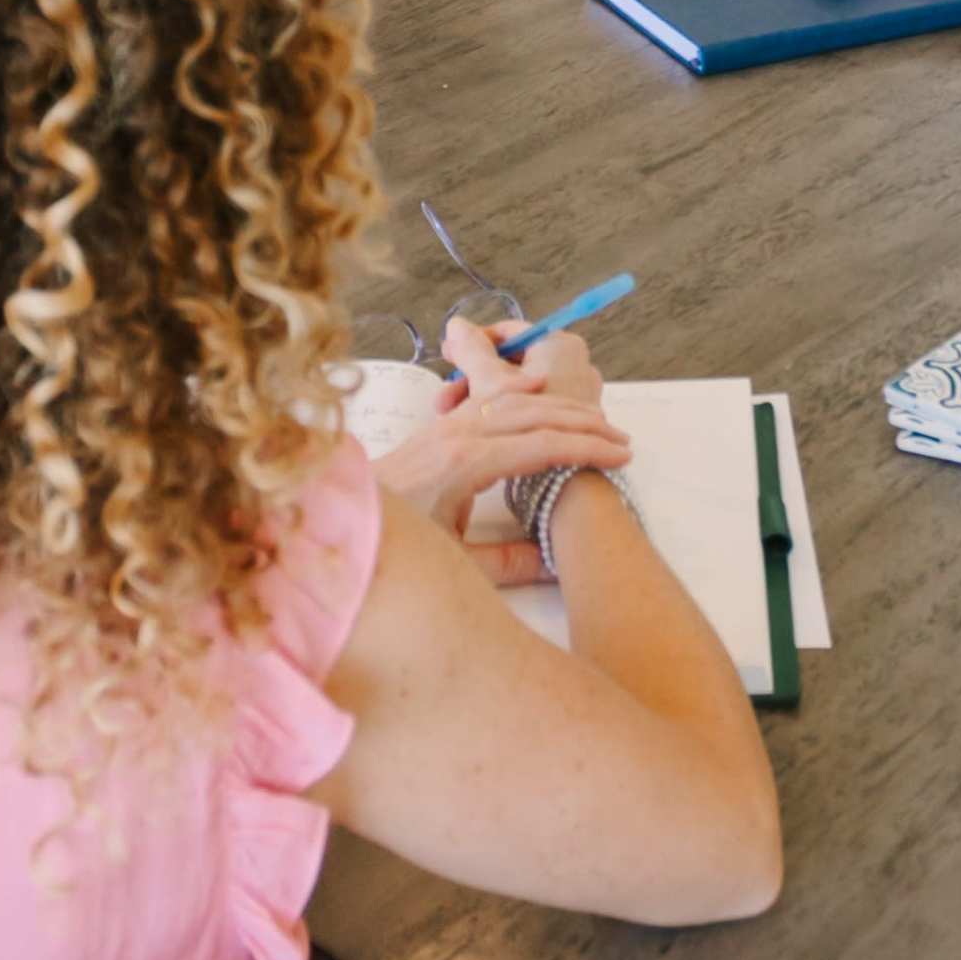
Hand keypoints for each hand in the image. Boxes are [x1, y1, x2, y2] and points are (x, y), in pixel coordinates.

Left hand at [370, 316, 627, 585]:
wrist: (337, 522)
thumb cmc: (395, 546)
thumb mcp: (453, 563)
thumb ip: (505, 562)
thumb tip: (554, 559)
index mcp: (465, 464)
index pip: (542, 446)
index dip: (586, 450)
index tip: (620, 459)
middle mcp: (459, 435)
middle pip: (537, 415)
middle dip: (585, 425)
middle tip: (623, 441)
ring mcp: (448, 425)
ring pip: (517, 400)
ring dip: (562, 408)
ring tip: (599, 423)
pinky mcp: (442, 426)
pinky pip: (493, 399)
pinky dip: (526, 395)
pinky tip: (547, 396)